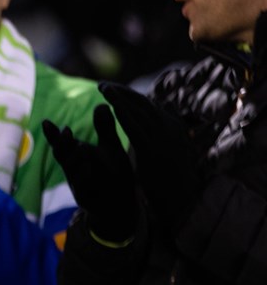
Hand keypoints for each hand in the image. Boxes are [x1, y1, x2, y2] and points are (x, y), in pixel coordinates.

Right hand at [43, 104, 135, 242]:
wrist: (119, 203)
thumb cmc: (112, 173)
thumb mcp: (110, 149)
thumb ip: (105, 128)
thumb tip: (102, 104)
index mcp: (76, 156)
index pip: (62, 143)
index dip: (53, 134)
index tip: (46, 122)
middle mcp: (73, 169)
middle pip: (63, 155)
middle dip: (63, 145)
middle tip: (66, 131)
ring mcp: (78, 183)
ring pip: (73, 170)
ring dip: (76, 160)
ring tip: (82, 148)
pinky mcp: (85, 198)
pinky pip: (82, 187)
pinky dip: (85, 178)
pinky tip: (89, 169)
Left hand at [100, 82, 202, 228]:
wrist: (182, 198)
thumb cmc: (175, 175)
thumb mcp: (174, 147)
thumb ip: (168, 126)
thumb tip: (166, 105)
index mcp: (174, 126)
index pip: (149, 104)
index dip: (130, 95)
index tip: (114, 90)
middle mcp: (169, 127)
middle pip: (143, 102)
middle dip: (122, 92)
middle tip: (102, 85)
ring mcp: (161, 137)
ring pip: (138, 110)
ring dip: (119, 96)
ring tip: (102, 88)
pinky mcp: (151, 149)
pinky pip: (133, 125)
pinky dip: (122, 111)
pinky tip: (109, 104)